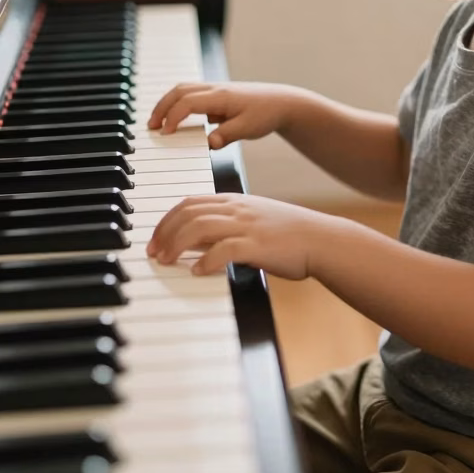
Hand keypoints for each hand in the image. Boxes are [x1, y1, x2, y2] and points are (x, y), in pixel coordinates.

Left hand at [145, 193, 338, 278]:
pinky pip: (225, 249)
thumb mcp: (251, 222)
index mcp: (234, 201)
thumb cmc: (287, 235)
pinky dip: (206, 260)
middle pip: (189, 213)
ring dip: (177, 245)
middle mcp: (237, 209)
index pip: (190, 202)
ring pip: (200, 227)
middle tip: (153, 252)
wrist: (320, 239)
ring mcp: (247, 226)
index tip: (154, 238)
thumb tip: (193, 242)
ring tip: (166, 261)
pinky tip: (197, 271)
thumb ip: (223, 227)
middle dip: (165, 232)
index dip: (166, 219)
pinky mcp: (258, 246)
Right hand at [147, 81, 302, 149]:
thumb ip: (228, 135)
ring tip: (157, 123)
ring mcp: (214, 90)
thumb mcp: (249, 128)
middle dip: (161, 107)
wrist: (282, 102)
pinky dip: (177, 103)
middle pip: (179, 91)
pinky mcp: (216, 95)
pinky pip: (190, 94)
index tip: (165, 133)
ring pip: (183, 89)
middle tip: (151, 127)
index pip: (187, 102)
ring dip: (167, 103)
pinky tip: (176, 119)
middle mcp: (214, 89)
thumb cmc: (266, 113)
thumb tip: (209, 143)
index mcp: (220, 96)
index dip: (172, 117)